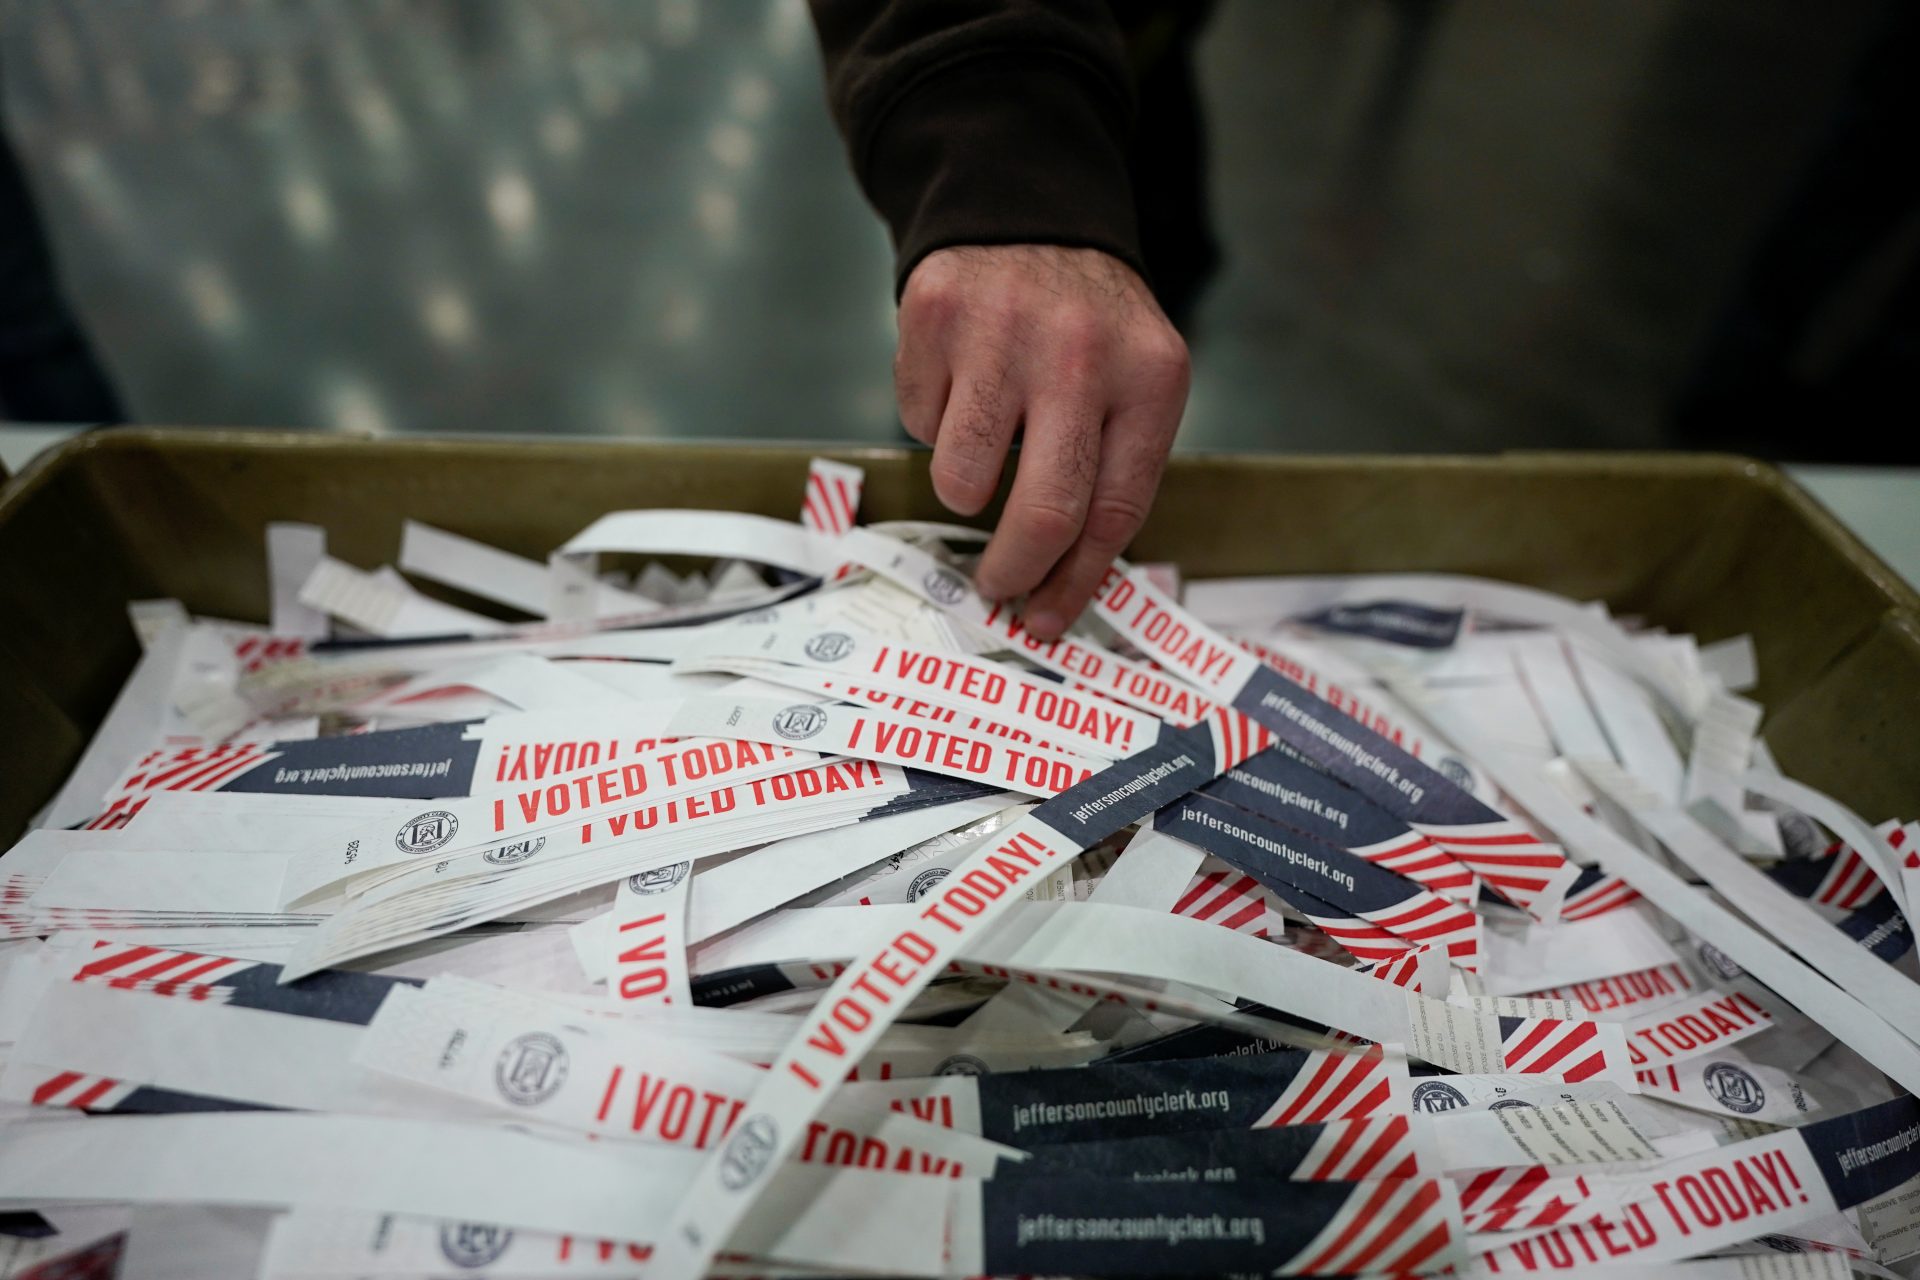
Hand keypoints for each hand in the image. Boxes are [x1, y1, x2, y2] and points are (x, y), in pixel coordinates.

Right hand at [895, 244, 1189, 639]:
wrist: (1028, 217)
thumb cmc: (1084, 329)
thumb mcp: (1133, 383)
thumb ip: (1110, 472)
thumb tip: (1061, 586)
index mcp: (1150, 379)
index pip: (1115, 510)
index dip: (1076, 580)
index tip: (1046, 619)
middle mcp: (1082, 353)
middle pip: (1045, 509)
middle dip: (1013, 568)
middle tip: (996, 585)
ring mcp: (1004, 331)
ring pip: (962, 477)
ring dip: (963, 486)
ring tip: (980, 447)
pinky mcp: (937, 315)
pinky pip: (918, 421)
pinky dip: (933, 421)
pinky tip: (960, 381)